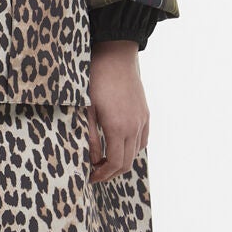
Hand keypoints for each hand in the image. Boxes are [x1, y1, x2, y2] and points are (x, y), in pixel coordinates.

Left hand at [87, 41, 148, 184]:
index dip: (103, 175)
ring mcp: (142, 120)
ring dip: (122, 160)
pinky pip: (143, 139)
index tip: (90, 176)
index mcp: (118, 127)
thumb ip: (90, 138)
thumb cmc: (95, 79)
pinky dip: (132, 148)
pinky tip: (119, 145)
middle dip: (111, 172)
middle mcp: (134, 126)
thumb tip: (93, 160)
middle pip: (127, 162)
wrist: (116, 54)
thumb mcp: (86, 110)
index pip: (115, 163)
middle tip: (95, 172)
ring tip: (105, 160)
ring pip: (136, 152)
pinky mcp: (145, 113)